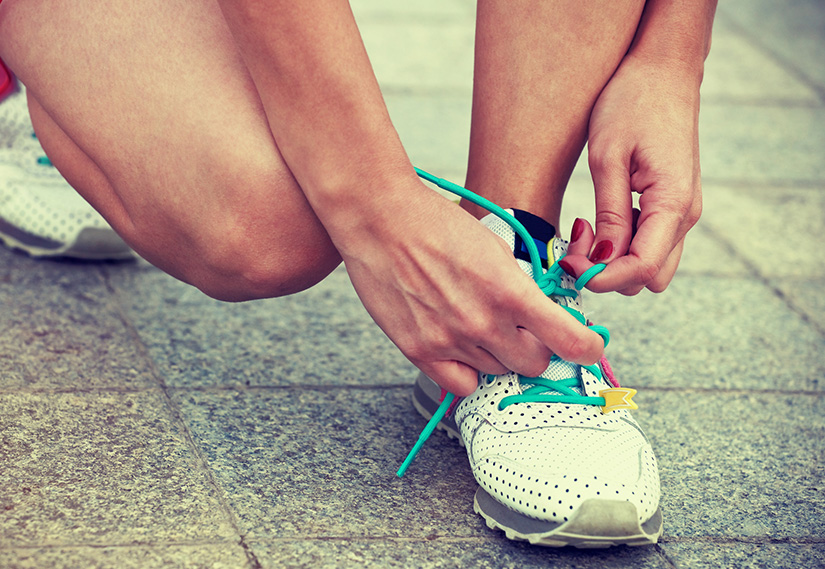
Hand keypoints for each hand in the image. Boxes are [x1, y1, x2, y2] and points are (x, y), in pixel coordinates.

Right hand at [338, 186, 605, 395]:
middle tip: (522, 328)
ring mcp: (450, 341)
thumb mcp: (494, 248)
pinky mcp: (419, 351)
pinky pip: (460, 385)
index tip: (586, 346)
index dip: (586, 348)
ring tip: (476, 321)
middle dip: (535, 347)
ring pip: (497, 371)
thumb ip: (520, 288)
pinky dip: (467, 371)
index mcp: (510, 292)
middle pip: (534, 363)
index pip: (570, 342)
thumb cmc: (437, 225)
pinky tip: (461, 346)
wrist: (380, 219)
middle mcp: (483, 324)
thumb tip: (541, 316)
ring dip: (497, 353)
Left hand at [560, 54, 702, 294]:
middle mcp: (685, 214)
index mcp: (673, 203)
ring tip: (584, 229)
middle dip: (608, 272)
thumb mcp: (609, 157)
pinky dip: (622, 244)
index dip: (603, 278)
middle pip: (648, 277)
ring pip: (649, 264)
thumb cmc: (632, 103)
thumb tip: (603, 259)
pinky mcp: (672, 205)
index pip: (642, 268)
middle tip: (574, 245)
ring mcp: (682, 211)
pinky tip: (599, 220)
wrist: (661, 70)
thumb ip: (610, 213)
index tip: (568, 264)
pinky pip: (649, 243)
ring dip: (614, 260)